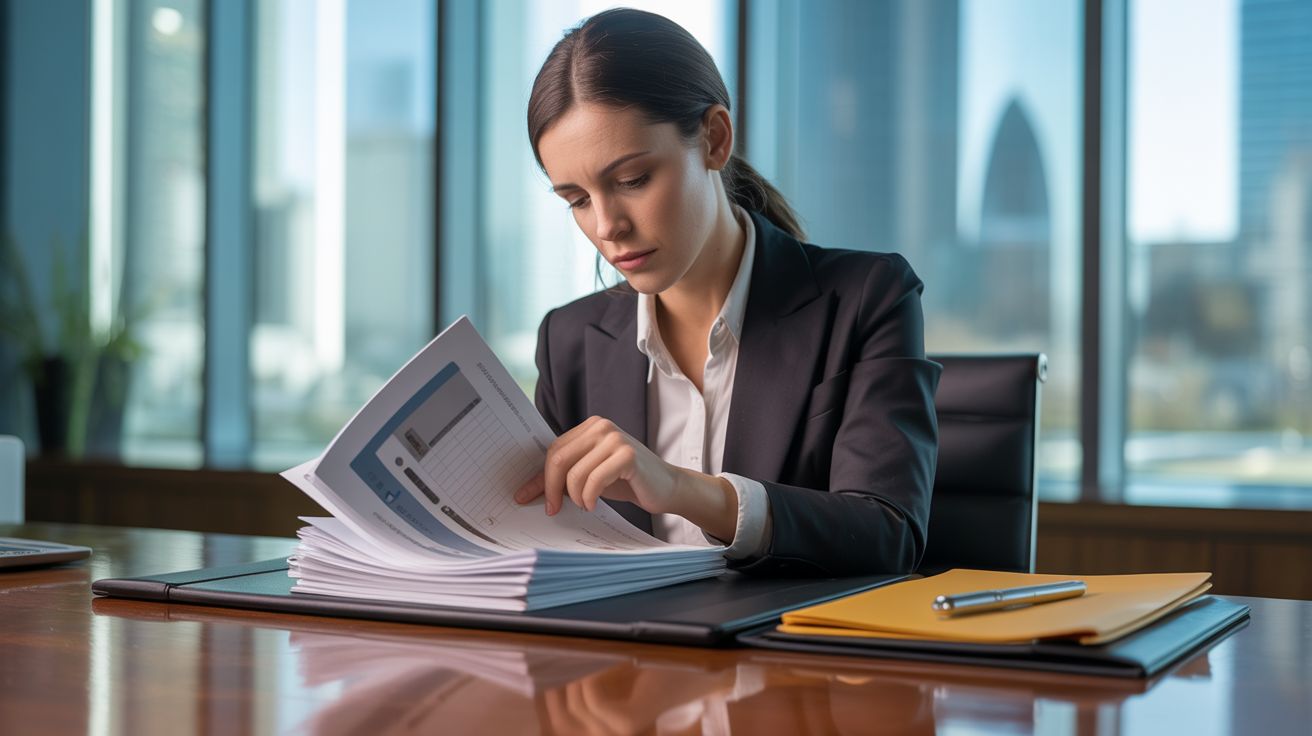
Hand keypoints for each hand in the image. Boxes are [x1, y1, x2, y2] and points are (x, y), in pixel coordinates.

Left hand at [513, 416, 737, 539]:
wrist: (665, 488)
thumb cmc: (626, 482)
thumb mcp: (588, 476)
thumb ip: (559, 479)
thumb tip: (523, 493)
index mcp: (590, 426)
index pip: (553, 450)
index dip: (542, 478)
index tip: (538, 501)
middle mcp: (601, 427)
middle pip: (558, 459)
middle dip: (551, 489)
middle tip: (554, 510)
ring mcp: (615, 439)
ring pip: (574, 473)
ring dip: (576, 497)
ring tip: (586, 504)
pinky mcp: (627, 455)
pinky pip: (593, 481)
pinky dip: (590, 498)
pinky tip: (595, 505)